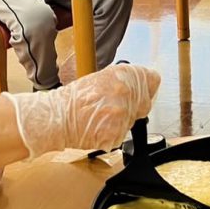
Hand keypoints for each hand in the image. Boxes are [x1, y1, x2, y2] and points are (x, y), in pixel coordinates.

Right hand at [2, 64, 160, 156]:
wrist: (56, 117)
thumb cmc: (74, 98)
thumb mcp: (102, 77)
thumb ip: (123, 80)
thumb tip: (139, 83)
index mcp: (123, 74)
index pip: (152, 80)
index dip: (147, 87)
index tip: (142, 91)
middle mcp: (126, 91)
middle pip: (146, 103)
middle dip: (135, 106)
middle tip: (115, 108)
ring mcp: (123, 113)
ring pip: (134, 120)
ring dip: (123, 121)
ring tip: (102, 117)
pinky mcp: (117, 132)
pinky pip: (123, 134)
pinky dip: (113, 134)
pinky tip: (100, 127)